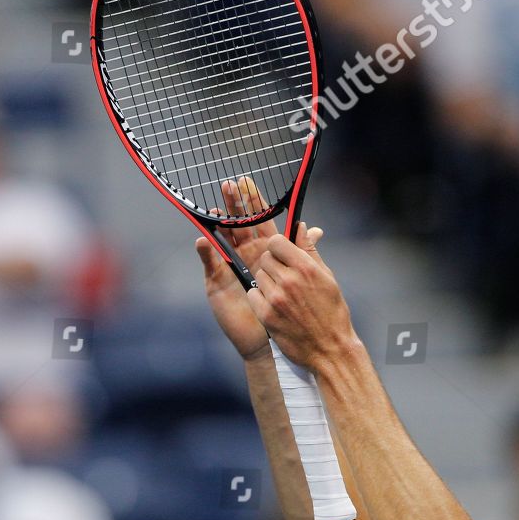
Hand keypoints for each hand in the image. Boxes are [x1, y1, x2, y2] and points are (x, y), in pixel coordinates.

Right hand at [197, 178, 322, 361]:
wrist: (269, 338)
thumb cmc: (284, 309)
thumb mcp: (298, 277)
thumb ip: (303, 252)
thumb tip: (314, 230)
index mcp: (265, 251)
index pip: (258, 220)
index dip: (252, 202)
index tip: (247, 182)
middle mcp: (246, 255)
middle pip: (238, 224)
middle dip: (233, 205)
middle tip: (228, 185)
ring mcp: (230, 266)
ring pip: (222, 238)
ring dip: (218, 223)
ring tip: (214, 207)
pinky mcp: (218, 282)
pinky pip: (211, 265)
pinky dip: (206, 252)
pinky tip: (203, 241)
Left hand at [246, 223, 349, 371]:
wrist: (330, 348)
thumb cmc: (331, 312)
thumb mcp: (326, 277)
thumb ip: (310, 251)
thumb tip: (301, 227)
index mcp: (306, 267)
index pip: (276, 241)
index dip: (278, 246)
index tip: (283, 254)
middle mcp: (289, 280)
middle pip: (265, 258)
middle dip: (272, 264)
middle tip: (283, 277)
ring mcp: (276, 298)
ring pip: (258, 276)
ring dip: (266, 281)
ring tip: (281, 293)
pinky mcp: (266, 315)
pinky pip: (252, 294)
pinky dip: (260, 298)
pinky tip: (273, 305)